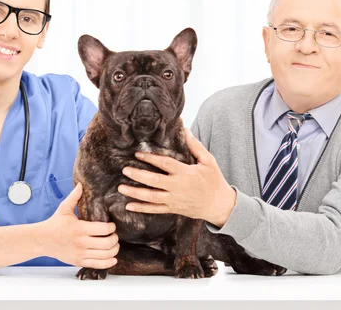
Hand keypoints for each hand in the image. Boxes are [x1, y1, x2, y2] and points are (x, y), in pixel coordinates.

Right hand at [43, 183, 118, 268]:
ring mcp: (80, 253)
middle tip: (114, 235)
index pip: (104, 229)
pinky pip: (98, 265)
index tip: (112, 225)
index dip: (112, 227)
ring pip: (105, 255)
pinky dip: (108, 263)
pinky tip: (113, 258)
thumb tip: (81, 184)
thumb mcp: (64, 208)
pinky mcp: (79, 261)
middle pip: (107, 243)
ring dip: (114, 250)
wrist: (42, 240)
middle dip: (115, 239)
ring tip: (114, 245)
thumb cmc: (54, 223)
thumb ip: (74, 197)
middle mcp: (81, 242)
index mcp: (80, 228)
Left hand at [118, 128, 235, 226]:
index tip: (137, 153)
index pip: (165, 164)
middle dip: (138, 176)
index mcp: (185, 173)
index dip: (150, 158)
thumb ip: (195, 146)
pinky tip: (129, 206)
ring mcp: (174, 200)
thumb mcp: (208, 161)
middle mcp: (177, 187)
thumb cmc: (214, 181)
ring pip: (151, 197)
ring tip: (121, 188)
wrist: (219, 206)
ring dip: (135, 193)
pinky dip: (142, 209)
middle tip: (125, 170)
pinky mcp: (173, 208)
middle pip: (154, 181)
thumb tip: (186, 130)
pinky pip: (155, 210)